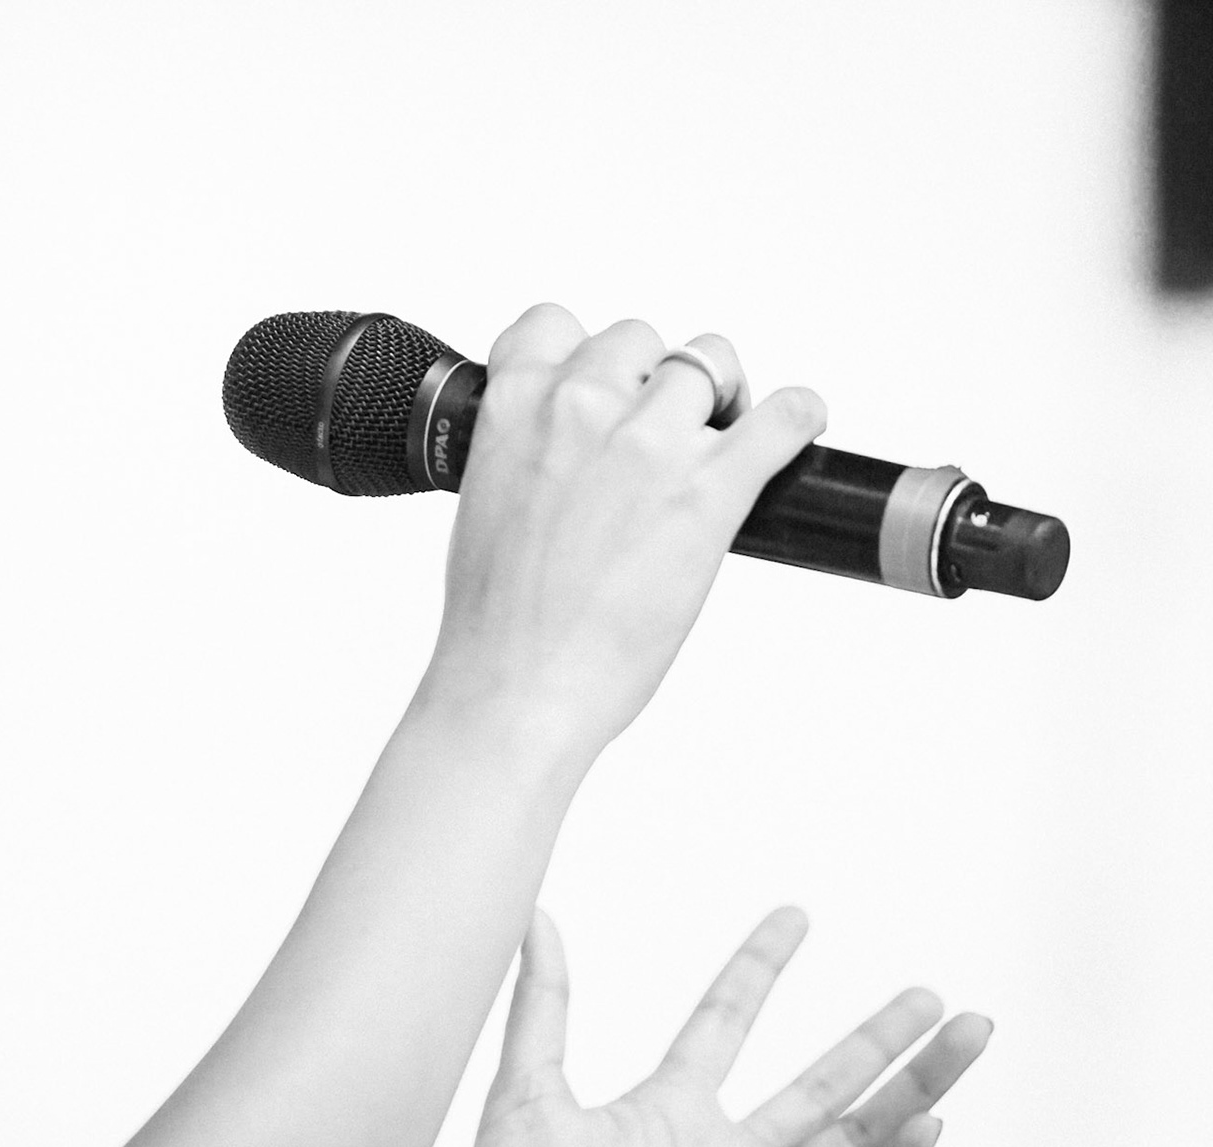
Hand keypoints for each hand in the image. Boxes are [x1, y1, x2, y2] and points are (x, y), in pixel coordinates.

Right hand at [422, 308, 825, 743]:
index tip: (602, 388)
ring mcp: (649, 443)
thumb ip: (523, 458)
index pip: (553, 324)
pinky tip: (796, 432)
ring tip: (719, 445)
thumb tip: (560, 463)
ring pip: (707, 364)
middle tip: (665, 430)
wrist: (515, 686)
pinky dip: (798, 418)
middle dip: (655, 380)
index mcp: (511, 408)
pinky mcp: (711, 489)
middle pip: (641, 340)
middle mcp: (579, 407)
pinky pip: (782, 417)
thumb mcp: (483, 507)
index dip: (586, 354)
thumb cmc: (493, 621)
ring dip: (718, 400)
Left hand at [445, 909, 990, 1146]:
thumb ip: (542, 1009)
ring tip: (966, 1038)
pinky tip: (926, 1131)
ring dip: (915, 1096)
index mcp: (666, 1113)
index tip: (796, 914)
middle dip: (880, 1040)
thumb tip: (532, 917)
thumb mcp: (525, 1101)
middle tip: (933, 996)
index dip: (760, 967)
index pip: (725, 1022)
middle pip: (821, 1085)